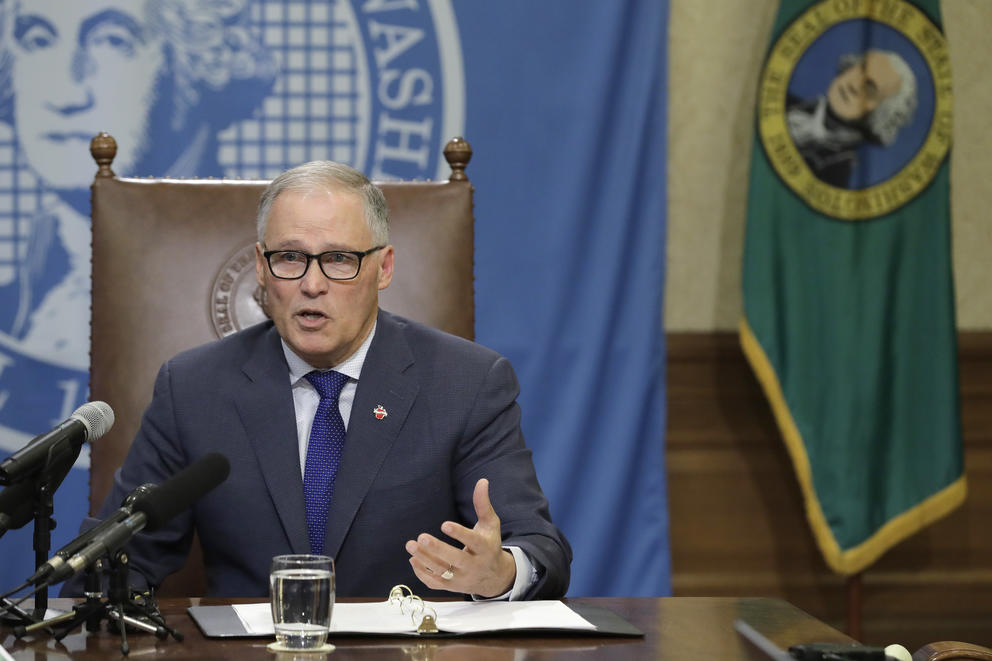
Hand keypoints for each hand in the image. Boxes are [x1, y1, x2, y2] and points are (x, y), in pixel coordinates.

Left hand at [405, 478, 516, 597]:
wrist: (495, 576)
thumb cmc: (489, 544)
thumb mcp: (490, 524)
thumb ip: (483, 504)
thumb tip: (482, 481)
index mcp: (485, 549)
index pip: (473, 542)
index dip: (459, 534)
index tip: (444, 524)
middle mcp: (475, 566)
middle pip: (455, 560)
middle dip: (437, 549)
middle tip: (421, 537)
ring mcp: (462, 579)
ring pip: (442, 572)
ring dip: (424, 559)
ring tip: (410, 545)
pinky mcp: (452, 587)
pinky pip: (435, 583)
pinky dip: (422, 573)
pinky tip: (412, 559)